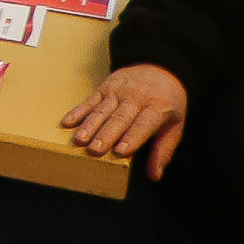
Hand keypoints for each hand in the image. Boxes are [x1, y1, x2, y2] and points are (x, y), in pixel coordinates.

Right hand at [63, 63, 190, 175]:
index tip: (120, 152)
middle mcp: (137, 97)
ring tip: (79, 140)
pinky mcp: (104, 87)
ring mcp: (118, 90)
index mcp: (158, 106)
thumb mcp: (175, 124)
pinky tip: (68, 122)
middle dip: (106, 135)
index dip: (131, 138)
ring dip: (89, 126)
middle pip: (119, 118)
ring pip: (102, 110)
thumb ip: (164, 150)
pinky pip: (89, 100)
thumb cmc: (167, 102)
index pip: (143, 124)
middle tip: (94, 150)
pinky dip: (78, 111)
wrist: (159, 68)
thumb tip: (155, 176)